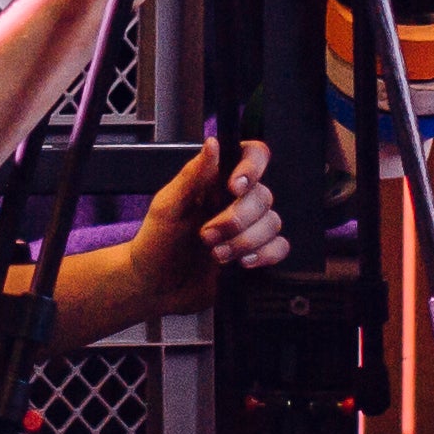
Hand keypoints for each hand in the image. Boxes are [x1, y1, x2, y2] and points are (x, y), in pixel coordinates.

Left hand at [128, 139, 289, 299]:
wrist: (156, 289)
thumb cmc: (155, 244)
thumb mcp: (167, 207)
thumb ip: (192, 175)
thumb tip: (213, 143)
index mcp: (215, 181)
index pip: (251, 156)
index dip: (252, 167)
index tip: (235, 187)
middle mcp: (235, 201)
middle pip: (262, 196)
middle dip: (236, 219)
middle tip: (206, 235)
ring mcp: (246, 228)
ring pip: (272, 223)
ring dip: (245, 241)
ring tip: (216, 254)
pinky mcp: (254, 253)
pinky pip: (279, 247)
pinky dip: (265, 254)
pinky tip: (242, 262)